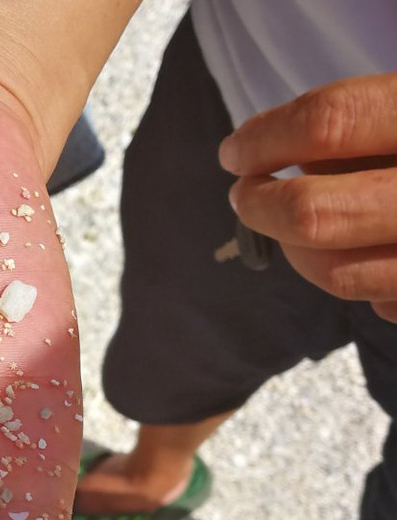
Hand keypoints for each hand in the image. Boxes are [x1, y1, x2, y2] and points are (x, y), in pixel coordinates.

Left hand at [219, 72, 396, 320]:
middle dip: (259, 207)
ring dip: (297, 252)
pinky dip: (358, 281)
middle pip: (313, 213)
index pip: (331, 122)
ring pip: (336, 274)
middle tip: (243, 195)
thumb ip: (358, 127)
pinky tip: (360, 252)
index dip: (265, 138)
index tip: (233, 152)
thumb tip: (276, 152)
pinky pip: (379, 304)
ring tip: (292, 225)